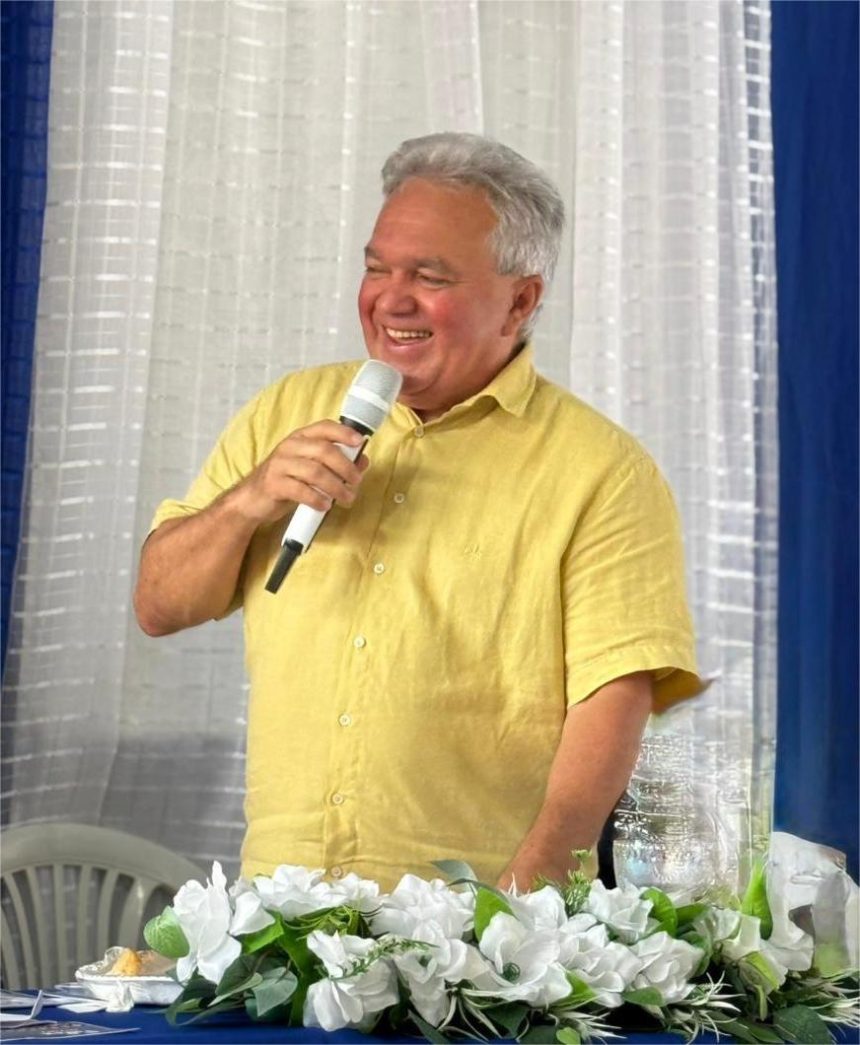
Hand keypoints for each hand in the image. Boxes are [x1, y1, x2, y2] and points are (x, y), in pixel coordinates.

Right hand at [233, 420, 369, 523]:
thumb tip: (363, 461)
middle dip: (345, 467)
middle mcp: (290, 447)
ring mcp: (280, 464)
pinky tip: (326, 506)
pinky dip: (317, 499)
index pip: (324, 427)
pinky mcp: (273, 484)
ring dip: (336, 487)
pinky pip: (300, 490)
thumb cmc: (286, 481)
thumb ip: (336, 464)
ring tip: (347, 498)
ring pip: (315, 472)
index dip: (344, 432)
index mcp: (300, 438)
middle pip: (324, 450)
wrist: (252, 499)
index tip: (359, 442)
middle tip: (356, 481)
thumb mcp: (311, 469)